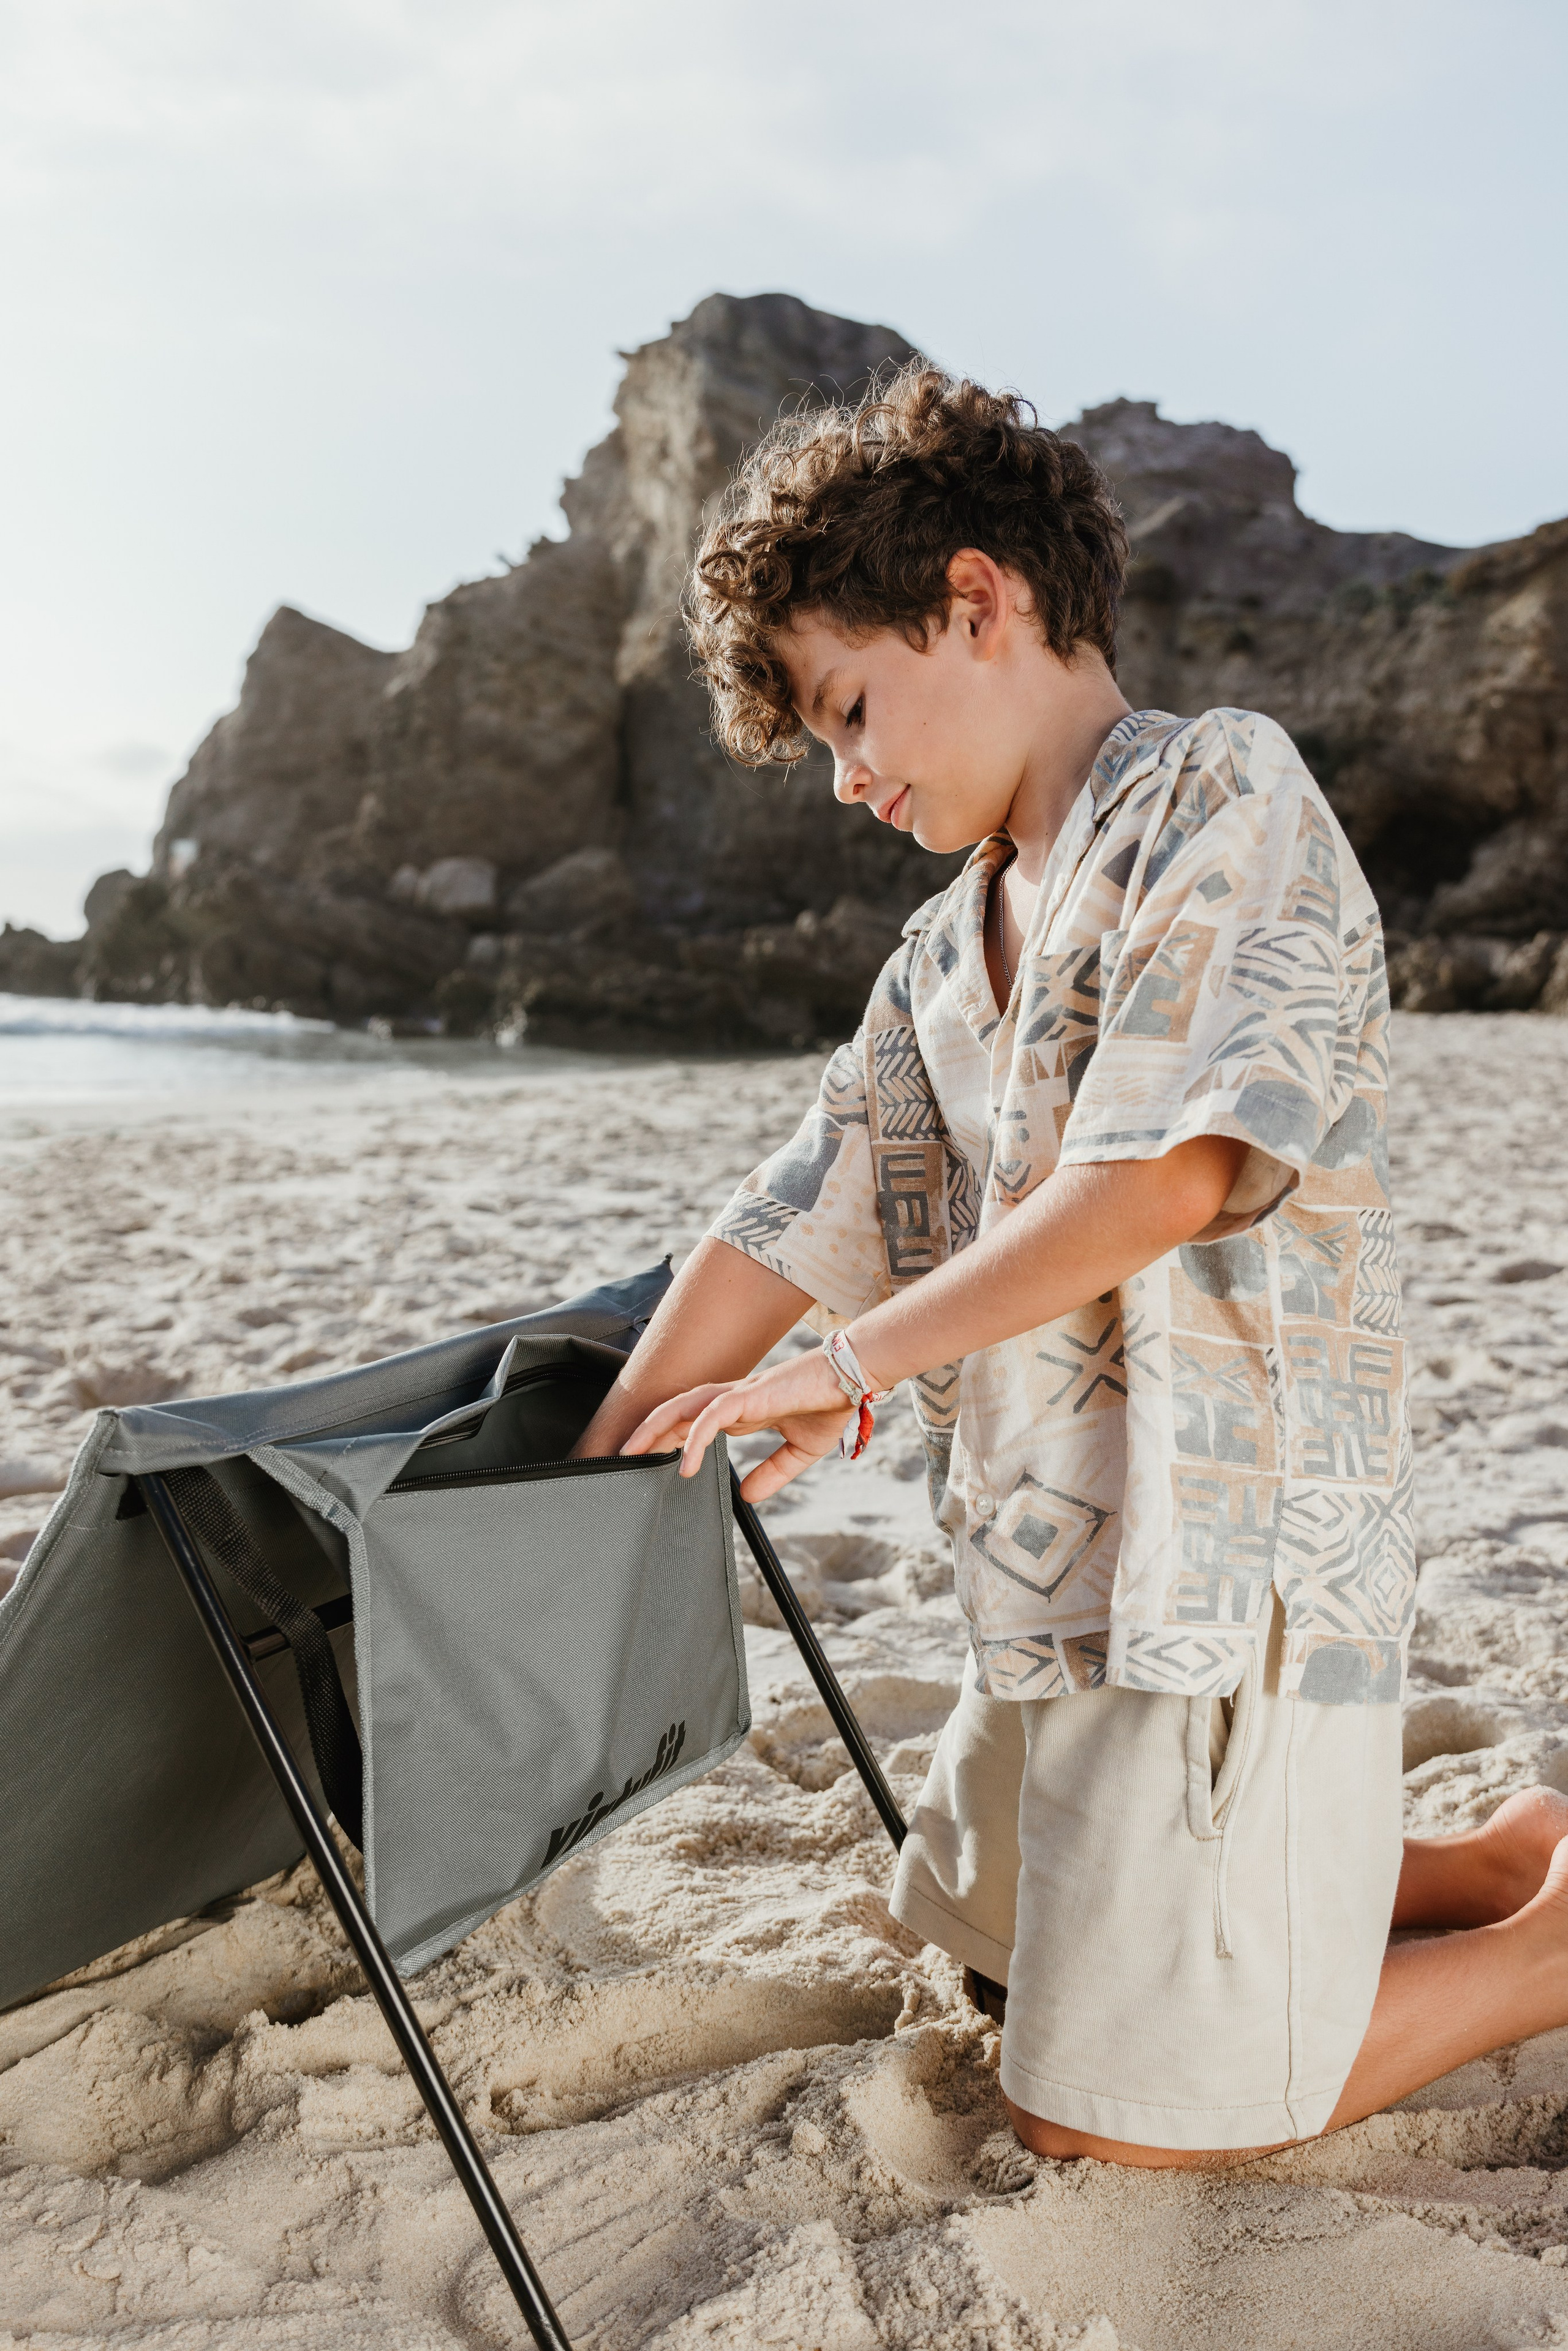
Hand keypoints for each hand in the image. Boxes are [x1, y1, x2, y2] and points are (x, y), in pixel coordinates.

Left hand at [620, 1347, 853, 1501]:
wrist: (854, 1378)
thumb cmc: (829, 1404)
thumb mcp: (799, 1451)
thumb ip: (772, 1472)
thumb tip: (746, 1496)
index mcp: (739, 1409)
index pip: (689, 1421)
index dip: (663, 1439)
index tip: (644, 1461)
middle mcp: (731, 1399)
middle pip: (673, 1412)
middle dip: (643, 1434)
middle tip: (618, 1459)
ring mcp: (739, 1394)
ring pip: (681, 1407)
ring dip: (653, 1429)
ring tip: (631, 1455)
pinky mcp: (752, 1395)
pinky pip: (714, 1415)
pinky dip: (696, 1438)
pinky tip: (685, 1463)